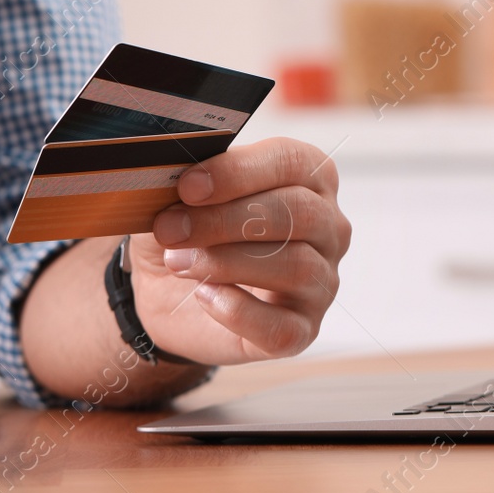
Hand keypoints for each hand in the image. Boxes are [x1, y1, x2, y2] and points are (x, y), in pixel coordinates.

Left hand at [131, 138, 348, 364]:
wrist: (166, 291)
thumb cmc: (187, 228)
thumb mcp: (178, 194)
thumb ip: (187, 177)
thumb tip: (176, 172)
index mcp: (307, 177)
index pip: (292, 161)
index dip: (238, 172)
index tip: (188, 186)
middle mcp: (327, 228)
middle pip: (297, 212)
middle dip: (224, 219)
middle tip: (171, 228)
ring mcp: (321, 282)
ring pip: (295, 266)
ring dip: (224, 262)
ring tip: (178, 261)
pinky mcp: (301, 331)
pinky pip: (281, 327)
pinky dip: (235, 310)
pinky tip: (203, 296)